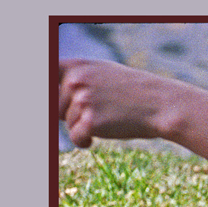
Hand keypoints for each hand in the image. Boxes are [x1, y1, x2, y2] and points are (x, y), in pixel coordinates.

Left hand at [59, 59, 186, 146]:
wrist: (162, 105)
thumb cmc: (134, 93)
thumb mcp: (104, 75)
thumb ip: (77, 80)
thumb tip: (51, 102)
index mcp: (77, 66)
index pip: (45, 78)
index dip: (47, 94)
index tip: (52, 103)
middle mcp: (75, 80)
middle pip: (54, 107)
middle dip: (70, 114)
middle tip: (97, 112)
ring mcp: (82, 101)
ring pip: (67, 123)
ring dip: (84, 126)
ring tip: (110, 117)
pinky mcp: (90, 122)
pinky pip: (76, 138)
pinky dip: (87, 140)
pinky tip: (106, 131)